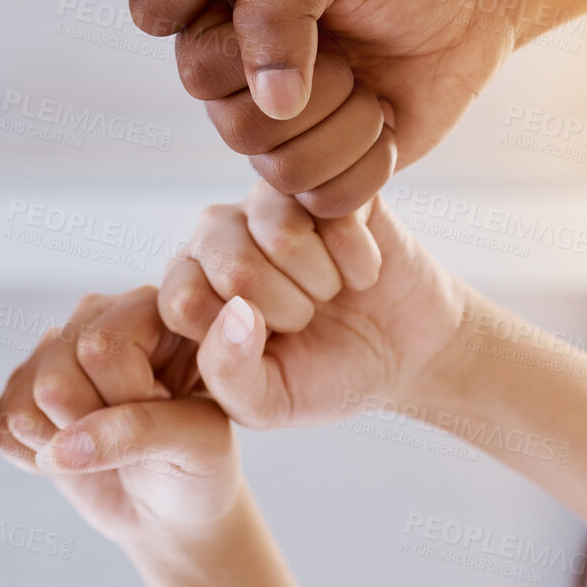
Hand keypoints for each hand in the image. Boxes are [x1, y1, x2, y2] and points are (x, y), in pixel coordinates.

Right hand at [0, 287, 240, 549]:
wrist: (170, 508)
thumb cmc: (198, 467)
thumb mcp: (196, 443)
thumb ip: (139, 430)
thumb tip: (64, 446)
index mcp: (151, 308)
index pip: (103, 347)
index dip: (130, 398)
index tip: (167, 417)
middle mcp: (95, 317)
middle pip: (59, 376)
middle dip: (95, 424)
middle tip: (133, 437)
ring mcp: (52, 350)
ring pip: (31, 400)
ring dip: (69, 443)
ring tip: (107, 445)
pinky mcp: (20, 388)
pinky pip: (4, 425)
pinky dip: (39, 457)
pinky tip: (76, 454)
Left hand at [160, 183, 464, 429]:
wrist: (405, 355)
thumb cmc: (324, 376)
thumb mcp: (268, 401)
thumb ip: (230, 374)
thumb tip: (235, 315)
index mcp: (190, 283)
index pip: (182, 300)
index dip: (236, 338)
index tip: (267, 348)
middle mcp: (219, 233)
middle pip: (234, 267)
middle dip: (288, 312)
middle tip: (307, 318)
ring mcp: (270, 201)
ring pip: (283, 235)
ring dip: (323, 283)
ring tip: (330, 293)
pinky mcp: (326, 185)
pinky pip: (335, 214)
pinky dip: (360, 262)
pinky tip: (361, 273)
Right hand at [176, 0, 514, 215]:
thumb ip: (275, 6)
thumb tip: (271, 102)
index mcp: (217, 20)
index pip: (200, 72)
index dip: (264, 58)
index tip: (318, 19)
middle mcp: (237, 82)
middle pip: (239, 131)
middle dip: (321, 95)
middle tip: (352, 58)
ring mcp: (279, 133)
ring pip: (285, 173)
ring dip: (350, 129)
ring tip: (371, 87)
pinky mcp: (325, 171)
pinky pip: (326, 203)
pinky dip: (371, 165)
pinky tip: (385, 122)